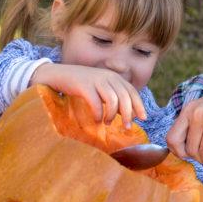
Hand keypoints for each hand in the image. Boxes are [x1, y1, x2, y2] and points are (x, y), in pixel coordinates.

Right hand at [30, 63, 145, 127]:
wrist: (58, 74)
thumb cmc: (82, 85)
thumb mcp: (101, 88)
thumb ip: (114, 98)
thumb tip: (126, 114)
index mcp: (114, 77)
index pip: (132, 91)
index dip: (139, 105)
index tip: (143, 118)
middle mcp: (108, 76)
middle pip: (124, 97)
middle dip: (128, 114)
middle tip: (126, 127)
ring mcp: (96, 80)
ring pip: (113, 100)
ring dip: (112, 115)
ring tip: (107, 122)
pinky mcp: (84, 85)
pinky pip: (96, 102)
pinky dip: (98, 113)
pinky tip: (97, 120)